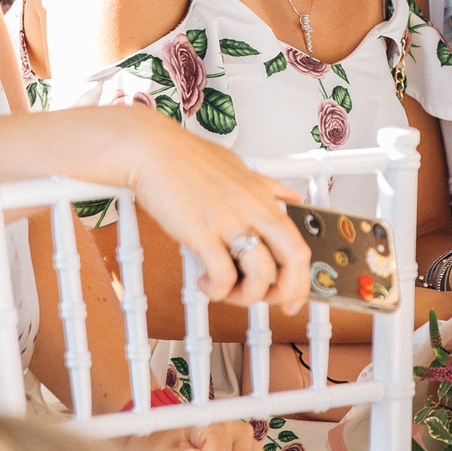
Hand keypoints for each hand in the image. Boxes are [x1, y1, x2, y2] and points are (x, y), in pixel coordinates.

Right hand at [109, 110, 309, 307]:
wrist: (151, 149)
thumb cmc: (187, 157)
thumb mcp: (239, 166)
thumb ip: (267, 186)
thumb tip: (290, 196)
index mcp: (264, 196)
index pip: (300, 244)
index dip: (301, 278)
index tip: (292, 295)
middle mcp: (253, 209)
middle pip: (294, 259)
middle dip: (286, 291)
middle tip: (267, 301)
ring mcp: (229, 221)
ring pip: (261, 274)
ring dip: (246, 295)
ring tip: (227, 291)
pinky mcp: (202, 232)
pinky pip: (222, 276)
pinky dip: (216, 291)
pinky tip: (204, 282)